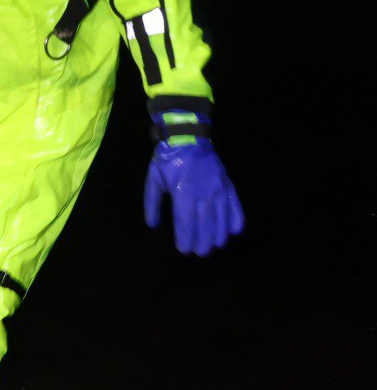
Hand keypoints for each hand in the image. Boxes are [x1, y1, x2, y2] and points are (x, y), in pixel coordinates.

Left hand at [144, 113, 243, 255]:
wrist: (187, 137)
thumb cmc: (167, 159)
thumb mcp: (154, 179)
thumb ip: (152, 203)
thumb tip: (153, 225)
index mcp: (182, 192)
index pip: (185, 221)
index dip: (186, 237)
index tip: (184, 250)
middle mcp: (202, 193)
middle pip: (205, 223)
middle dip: (203, 240)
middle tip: (201, 252)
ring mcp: (217, 188)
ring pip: (221, 217)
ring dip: (219, 233)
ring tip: (216, 245)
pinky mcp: (227, 183)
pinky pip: (235, 204)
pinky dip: (236, 218)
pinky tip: (234, 231)